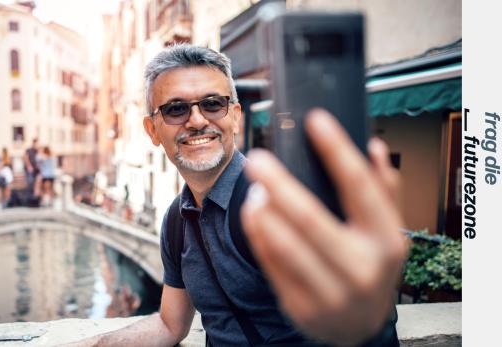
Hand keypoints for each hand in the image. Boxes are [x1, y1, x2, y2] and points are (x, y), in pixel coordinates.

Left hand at [241, 109, 407, 345]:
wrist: (358, 329)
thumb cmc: (371, 267)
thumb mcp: (387, 232)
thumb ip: (383, 190)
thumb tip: (374, 145)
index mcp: (387, 242)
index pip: (360, 188)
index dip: (337, 150)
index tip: (315, 120)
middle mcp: (362, 269)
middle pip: (310, 218)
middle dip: (280, 183)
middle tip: (257, 158)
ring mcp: (330, 293)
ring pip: (285, 245)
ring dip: (263, 211)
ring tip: (254, 186)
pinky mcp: (301, 308)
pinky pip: (271, 265)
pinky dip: (259, 235)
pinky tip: (254, 213)